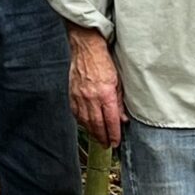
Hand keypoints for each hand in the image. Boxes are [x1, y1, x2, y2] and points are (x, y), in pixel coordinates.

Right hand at [67, 27, 125, 146]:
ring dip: (92, 132)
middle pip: (97, 124)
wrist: (86, 49)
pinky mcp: (72, 94)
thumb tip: (122, 119)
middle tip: (107, 145)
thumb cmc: (104, 62)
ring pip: (85, 121)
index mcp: (105, 93)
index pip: (111, 120)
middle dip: (103, 137)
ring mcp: (80, 96)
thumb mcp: (118, 81)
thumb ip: (120, 102)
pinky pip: (76, 113)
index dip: (113, 134)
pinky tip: (86, 126)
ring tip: (98, 139)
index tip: (115, 142)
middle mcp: (91, 97)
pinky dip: (82, 122)